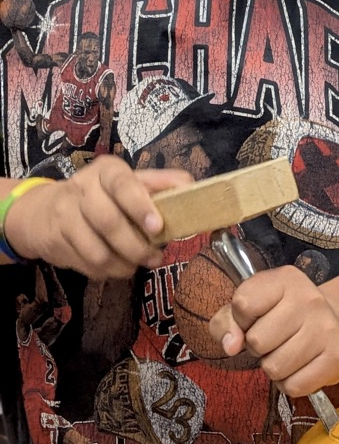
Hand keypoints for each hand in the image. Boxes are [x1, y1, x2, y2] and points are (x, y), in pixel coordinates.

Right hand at [4, 155, 192, 277]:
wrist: (43, 211)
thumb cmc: (101, 196)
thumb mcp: (129, 183)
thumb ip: (160, 185)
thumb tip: (191, 187)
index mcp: (107, 171)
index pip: (122, 184)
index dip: (140, 206)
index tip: (157, 227)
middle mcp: (82, 188)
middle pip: (109, 221)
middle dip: (136, 247)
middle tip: (155, 258)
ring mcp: (64, 215)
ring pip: (97, 251)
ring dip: (123, 265)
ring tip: (136, 264)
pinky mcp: (55, 241)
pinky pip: (86, 265)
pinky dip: (107, 272)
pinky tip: (114, 266)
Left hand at [209, 266, 338, 396]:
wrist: (337, 323)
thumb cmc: (283, 316)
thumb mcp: (251, 307)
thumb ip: (226, 322)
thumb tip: (230, 346)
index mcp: (285, 279)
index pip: (243, 304)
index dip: (241, 319)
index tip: (255, 318)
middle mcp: (310, 299)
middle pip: (257, 341)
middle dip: (258, 347)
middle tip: (273, 340)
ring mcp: (326, 329)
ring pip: (274, 368)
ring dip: (273, 367)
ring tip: (286, 352)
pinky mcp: (336, 358)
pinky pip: (294, 386)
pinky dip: (290, 383)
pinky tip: (299, 367)